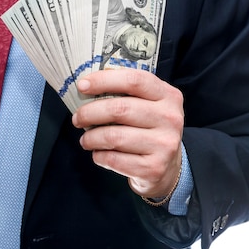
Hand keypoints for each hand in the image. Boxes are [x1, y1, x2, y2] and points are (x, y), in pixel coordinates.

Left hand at [72, 69, 182, 198]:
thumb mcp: (147, 104)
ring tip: (86, 139)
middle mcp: (170, 118)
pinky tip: (98, 153)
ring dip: (91, 138)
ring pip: (114, 136)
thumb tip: (87, 86)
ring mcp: (164, 144)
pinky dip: (99, 156)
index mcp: (168, 95)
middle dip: (90, 113)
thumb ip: (125, 93)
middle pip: (120, 109)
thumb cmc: (148, 128)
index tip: (82, 86)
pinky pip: (114, 159)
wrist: (167, 166)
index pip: (134, 80)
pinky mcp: (154, 168)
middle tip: (78, 118)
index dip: (104, 80)